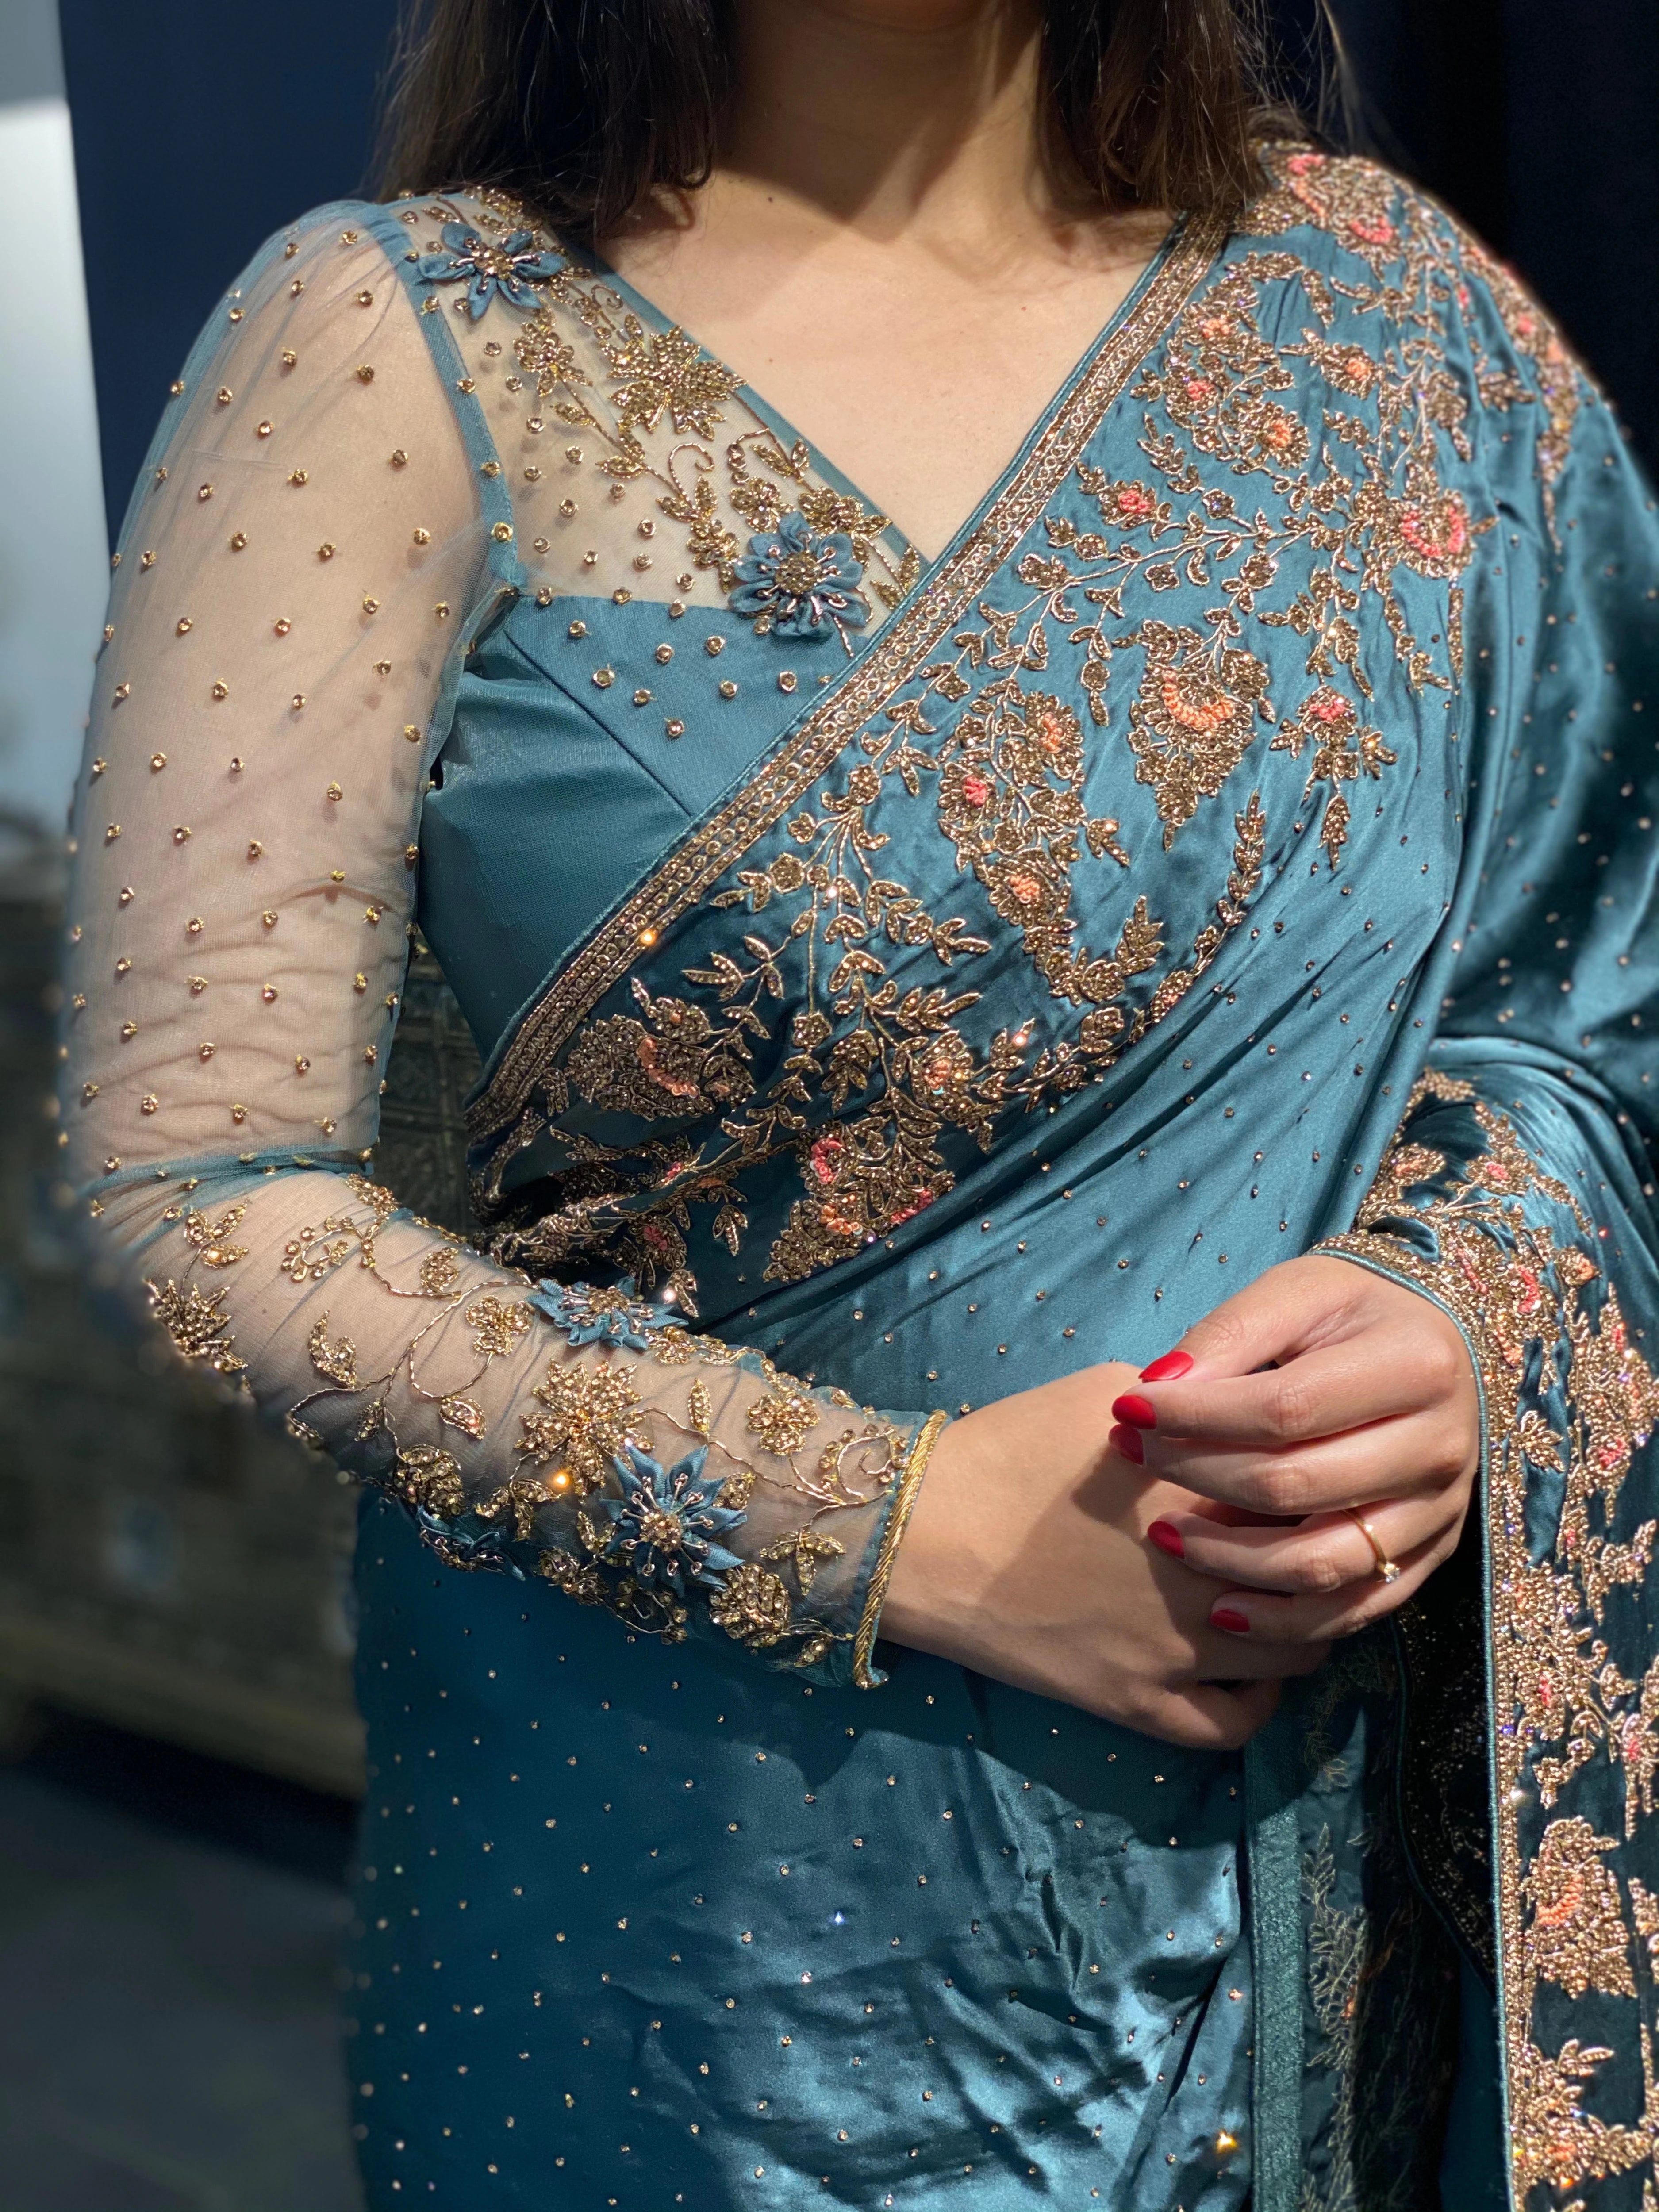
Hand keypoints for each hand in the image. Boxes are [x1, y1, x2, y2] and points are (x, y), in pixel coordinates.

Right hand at [880, 1362, 1328, 1748]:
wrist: (923, 1532)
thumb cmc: (1008, 1448)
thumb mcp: (1105, 1391)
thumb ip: (1187, 1399)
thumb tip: (1236, 1402)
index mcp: (1207, 1488)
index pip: (1312, 1491)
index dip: (1322, 1482)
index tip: (1314, 1474)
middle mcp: (1209, 1575)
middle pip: (1319, 1574)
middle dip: (1327, 1553)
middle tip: (1313, 1537)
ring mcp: (1177, 1649)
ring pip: (1296, 1652)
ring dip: (1307, 1624)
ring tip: (1288, 1600)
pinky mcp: (1140, 1702)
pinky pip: (1234, 1723)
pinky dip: (1258, 1699)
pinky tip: (1250, 1669)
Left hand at [1107, 1256, 1478, 1644]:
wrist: (1436, 1343)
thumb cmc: (1351, 1312)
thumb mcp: (1295, 1292)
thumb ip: (1229, 1335)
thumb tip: (1158, 1389)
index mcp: (1414, 1366)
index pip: (1284, 1409)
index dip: (1196, 1417)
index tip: (1128, 1409)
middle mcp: (1439, 1446)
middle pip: (1297, 1485)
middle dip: (1197, 1477)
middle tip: (1131, 1456)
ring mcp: (1439, 1509)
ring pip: (1324, 1562)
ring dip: (1230, 1560)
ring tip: (1164, 1536)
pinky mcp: (1431, 1553)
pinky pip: (1357, 1607)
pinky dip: (1286, 1620)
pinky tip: (1222, 1609)